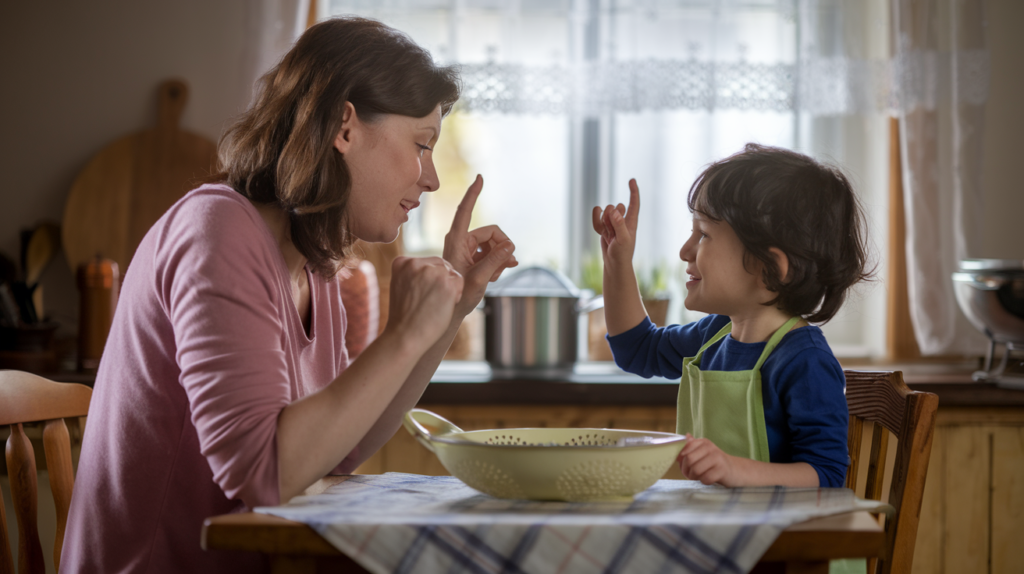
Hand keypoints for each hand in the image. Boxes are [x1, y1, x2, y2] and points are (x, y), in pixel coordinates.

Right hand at [385, 256, 463, 352]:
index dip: (428, 280)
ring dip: (448, 288)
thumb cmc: (405, 316)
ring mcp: (432, 272)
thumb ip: (414, 272)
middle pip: (440, 265)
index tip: (418, 296)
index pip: (427, 263)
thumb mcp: (401, 285)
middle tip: (429, 302)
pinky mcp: (447, 283)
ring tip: (434, 305)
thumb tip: (439, 266)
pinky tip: (443, 306)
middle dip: (440, 281)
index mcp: (402, 262)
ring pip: (451, 273)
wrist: (405, 336)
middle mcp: (416, 263)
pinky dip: (456, 295)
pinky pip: (459, 282)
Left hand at [443, 174, 517, 317]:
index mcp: (456, 241)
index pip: (465, 211)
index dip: (473, 194)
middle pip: (493, 233)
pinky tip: (498, 274)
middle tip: (504, 267)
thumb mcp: (478, 279)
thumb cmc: (457, 297)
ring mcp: (469, 249)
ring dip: (500, 259)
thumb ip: (495, 261)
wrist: (450, 312)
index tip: (480, 178)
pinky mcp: (475, 256)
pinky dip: (499, 262)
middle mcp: (462, 241)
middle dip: (502, 248)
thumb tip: (511, 246)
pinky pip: (494, 252)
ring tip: (494, 276)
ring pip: (496, 244)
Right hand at [591, 179, 639, 268]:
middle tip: (613, 232)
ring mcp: (613, 223)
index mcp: (632, 222)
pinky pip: (597, 219)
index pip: (634, 203)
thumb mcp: (623, 240)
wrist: (615, 263)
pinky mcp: (604, 227)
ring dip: (604, 223)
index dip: (634, 191)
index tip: (632, 180)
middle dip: (610, 217)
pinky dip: (596, 223)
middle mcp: (623, 220)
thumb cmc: (623, 253)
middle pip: (614, 206)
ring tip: (609, 235)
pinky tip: (601, 232)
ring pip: (605, 212)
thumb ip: (619, 225)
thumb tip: (615, 211)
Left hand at [677, 435, 739, 486]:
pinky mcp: (722, 470)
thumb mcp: (703, 452)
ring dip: (694, 477)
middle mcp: (710, 447)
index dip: (680, 460)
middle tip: (689, 475)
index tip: (683, 465)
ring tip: (698, 477)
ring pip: (696, 470)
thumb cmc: (715, 463)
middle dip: (686, 470)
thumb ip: (692, 446)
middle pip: (689, 460)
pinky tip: (708, 479)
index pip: (684, 448)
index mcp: (703, 442)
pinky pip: (705, 478)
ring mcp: (717, 458)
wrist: (736, 470)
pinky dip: (704, 481)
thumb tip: (686, 436)